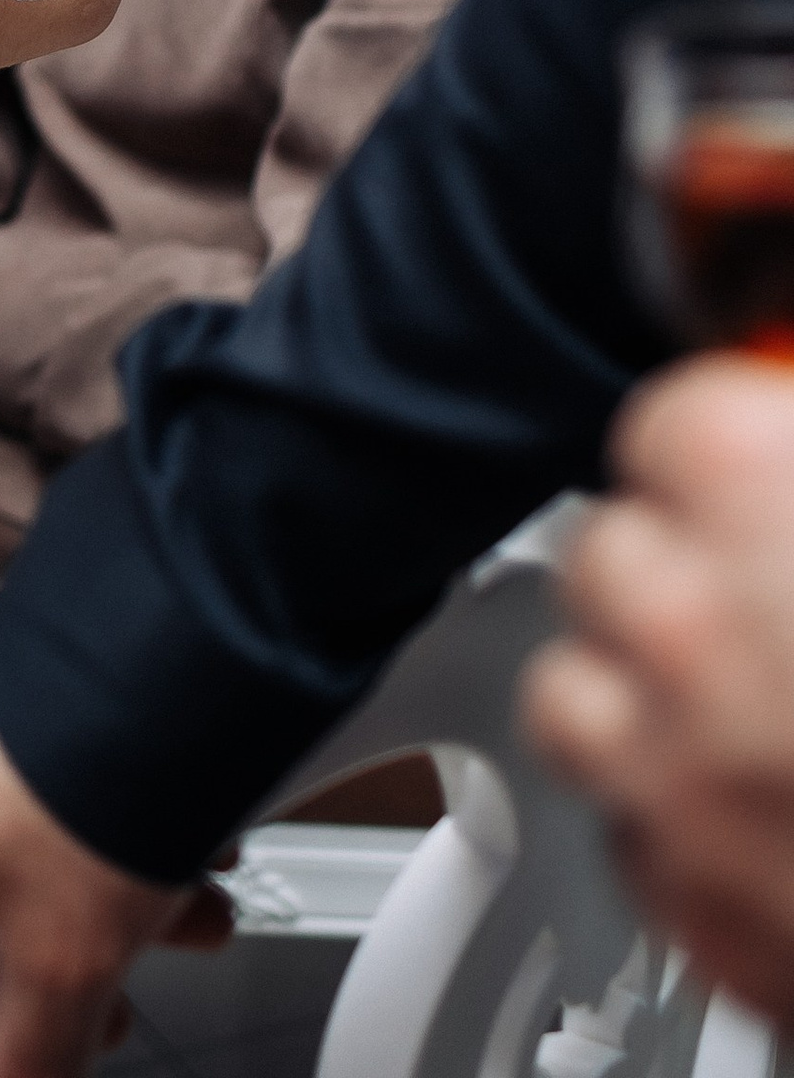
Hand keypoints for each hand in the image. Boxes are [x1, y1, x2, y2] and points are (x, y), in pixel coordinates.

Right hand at [0, 590, 226, 1073]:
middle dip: (35, 956)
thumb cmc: (89, 765)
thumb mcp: (63, 960)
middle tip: (89, 981)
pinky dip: (87, 808)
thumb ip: (28, 1053)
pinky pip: (24, 763)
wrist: (167, 637)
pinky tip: (169, 830)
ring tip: (171, 900)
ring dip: (83, 884)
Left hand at [524, 358, 793, 1030]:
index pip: (667, 426)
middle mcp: (689, 629)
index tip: (753, 474)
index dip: (723, 452)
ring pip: (577, 702)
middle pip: (609, 560)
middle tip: (760, 594)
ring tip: (737, 703)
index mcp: (753, 488)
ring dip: (641, 697)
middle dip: (676, 572)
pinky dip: (680, 827)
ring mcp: (680, 780)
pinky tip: (765, 813)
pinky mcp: (702, 917)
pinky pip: (633, 843)